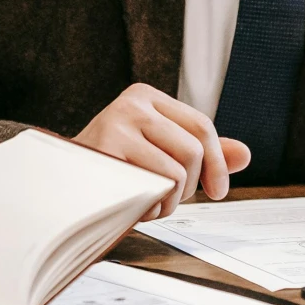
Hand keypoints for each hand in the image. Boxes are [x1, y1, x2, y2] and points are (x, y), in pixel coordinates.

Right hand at [73, 83, 250, 218]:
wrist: (59, 185)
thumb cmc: (113, 170)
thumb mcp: (160, 152)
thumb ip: (202, 152)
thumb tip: (245, 155)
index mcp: (146, 97)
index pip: (202, 125)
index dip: (217, 163)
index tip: (217, 192)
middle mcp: (131, 104)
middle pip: (193, 150)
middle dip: (189, 186)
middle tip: (168, 200)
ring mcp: (116, 124)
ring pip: (176, 172)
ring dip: (168, 201)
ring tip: (146, 202)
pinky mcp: (105, 153)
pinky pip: (153, 187)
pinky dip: (150, 208)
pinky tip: (133, 206)